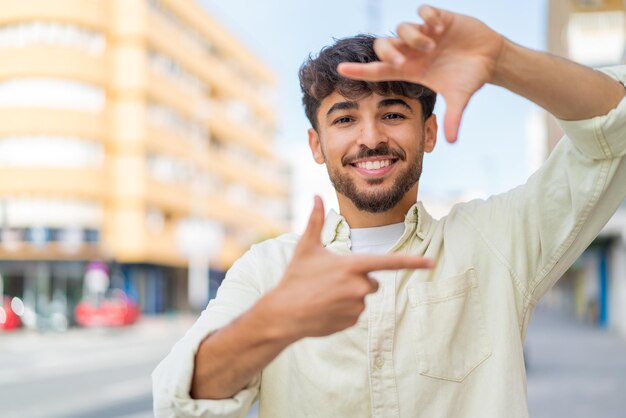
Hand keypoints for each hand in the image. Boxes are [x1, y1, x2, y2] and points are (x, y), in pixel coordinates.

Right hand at [265, 196, 433, 339]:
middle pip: (372, 281)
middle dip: (357, 279)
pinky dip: (343, 310)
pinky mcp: (352, 321)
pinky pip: (355, 312)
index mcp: (353, 265)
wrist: (284, 313)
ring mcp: (357, 306)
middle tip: (331, 280)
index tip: (431, 263)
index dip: (413, 262)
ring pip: (362, 297)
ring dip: (349, 295)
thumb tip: (316, 196)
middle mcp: (360, 286)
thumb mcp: (306, 247)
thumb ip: (316, 221)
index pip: (390, 262)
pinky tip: (325, 309)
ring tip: (325, 295)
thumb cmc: (295, 277)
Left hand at [337, 5, 505, 142]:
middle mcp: (412, 51)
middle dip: (390, 53)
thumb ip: (453, 117)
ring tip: (432, 45)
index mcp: (410, 70)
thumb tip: (453, 141)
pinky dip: (427, 17)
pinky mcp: (439, 18)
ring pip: (402, 29)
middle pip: (384, 45)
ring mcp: (424, 34)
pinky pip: (423, 11)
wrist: (489, 58)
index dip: (359, 70)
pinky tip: (439, 28)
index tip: (340, 70)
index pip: (378, 70)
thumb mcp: (460, 98)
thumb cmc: (468, 78)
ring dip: (413, 37)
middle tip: (404, 61)